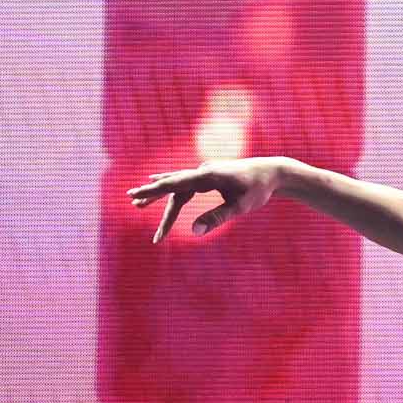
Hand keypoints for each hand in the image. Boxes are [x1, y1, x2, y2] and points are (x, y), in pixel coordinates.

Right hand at [125, 156, 286, 241]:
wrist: (272, 172)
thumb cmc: (257, 190)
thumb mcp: (240, 207)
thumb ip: (217, 218)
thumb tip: (194, 231)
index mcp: (207, 176)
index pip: (174, 184)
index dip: (152, 192)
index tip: (136, 195)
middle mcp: (202, 171)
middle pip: (172, 185)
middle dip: (151, 195)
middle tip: (131, 201)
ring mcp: (204, 172)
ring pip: (176, 184)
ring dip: (158, 194)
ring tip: (138, 204)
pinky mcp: (208, 175)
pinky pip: (184, 182)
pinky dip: (170, 186)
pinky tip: (158, 184)